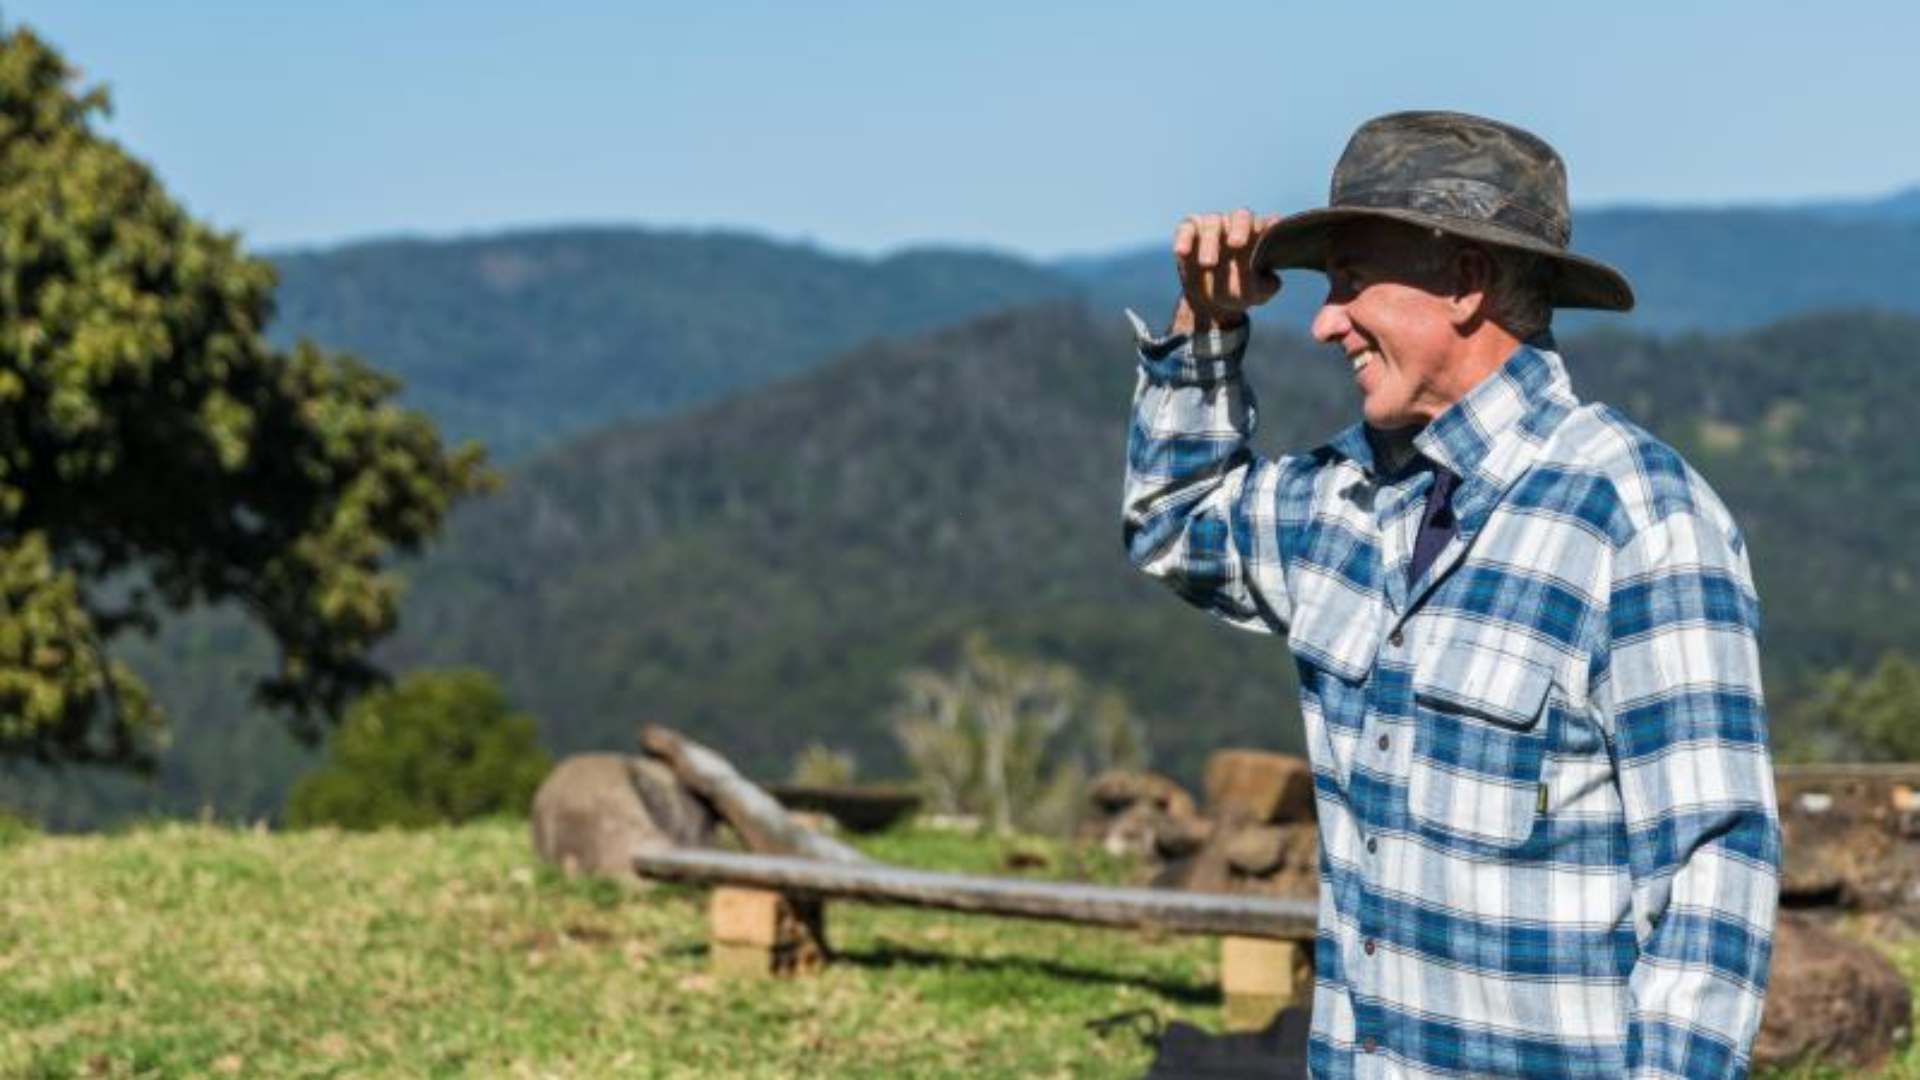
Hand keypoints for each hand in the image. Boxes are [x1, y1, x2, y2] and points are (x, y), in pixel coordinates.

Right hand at [1171, 209, 1280, 331]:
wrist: (1210, 302)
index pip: (1268, 223)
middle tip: (1235, 245)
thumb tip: (1272, 280)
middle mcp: (1238, 225)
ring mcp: (1214, 226)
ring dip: (1210, 241)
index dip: (1268, 227)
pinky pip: (1187, 229)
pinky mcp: (1190, 231)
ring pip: (1212, 222)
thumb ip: (1267, 287)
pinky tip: (1181, 252)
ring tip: (1207, 264)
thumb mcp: (1256, 295)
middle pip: (1241, 216)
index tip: (1265, 239)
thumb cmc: (1238, 292)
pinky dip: (1184, 238)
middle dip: (1239, 228)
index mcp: (1260, 235)